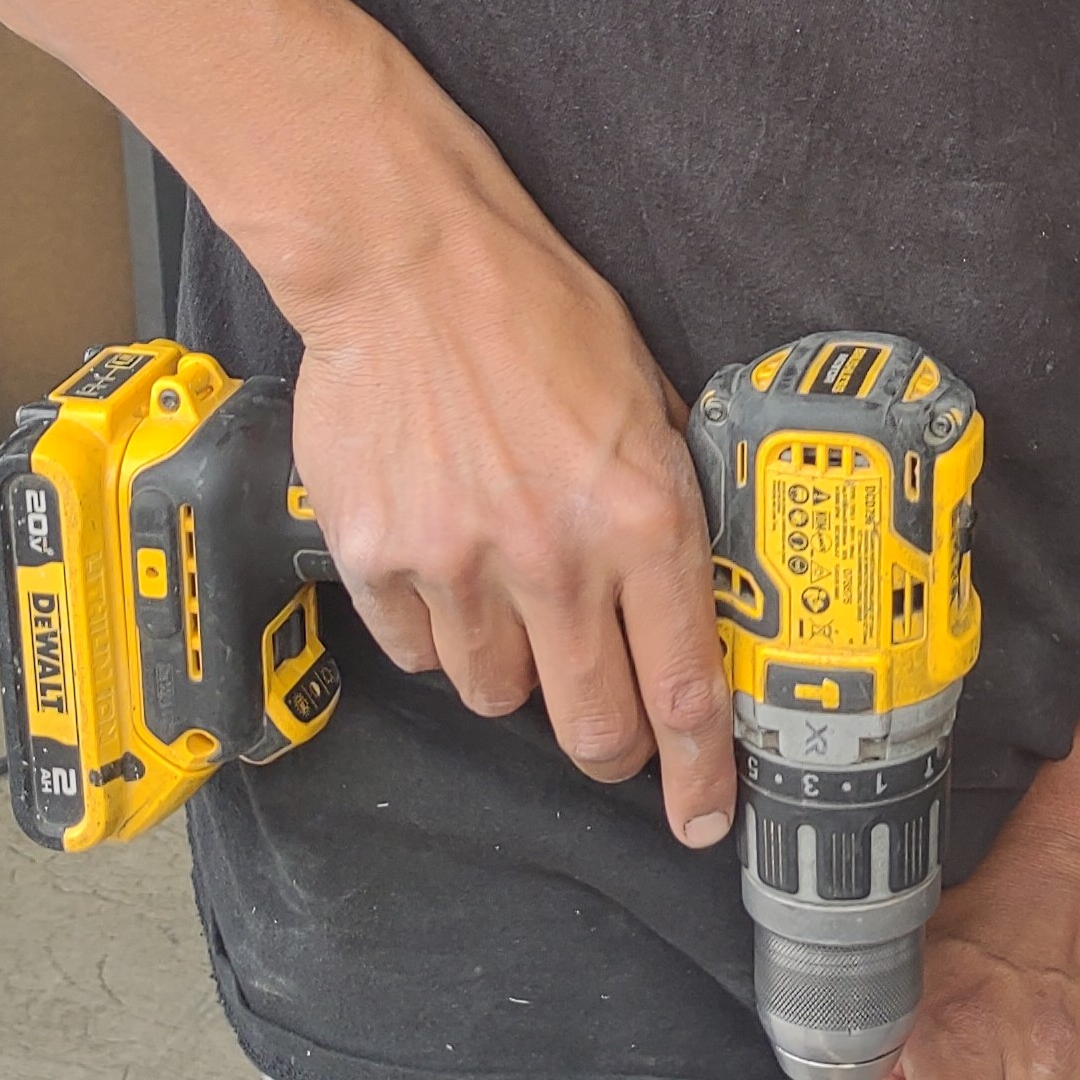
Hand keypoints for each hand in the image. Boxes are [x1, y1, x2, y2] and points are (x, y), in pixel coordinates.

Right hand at [272, 107, 734, 847]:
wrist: (410, 263)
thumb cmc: (539, 312)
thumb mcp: (648, 394)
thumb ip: (671, 495)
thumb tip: (698, 585)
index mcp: (641, 515)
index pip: (687, 685)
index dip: (700, 771)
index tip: (703, 816)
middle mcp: (554, 557)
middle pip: (592, 727)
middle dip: (611, 748)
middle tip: (612, 733)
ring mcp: (457, 566)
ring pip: (497, 696)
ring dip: (517, 673)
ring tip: (517, 604)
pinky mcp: (377, 560)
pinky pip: (420, 651)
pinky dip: (441, 632)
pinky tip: (449, 570)